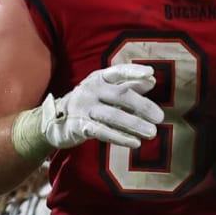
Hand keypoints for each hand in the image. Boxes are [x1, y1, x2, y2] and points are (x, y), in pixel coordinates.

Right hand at [41, 64, 164, 149]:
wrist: (56, 120)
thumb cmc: (92, 102)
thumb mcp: (108, 90)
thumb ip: (130, 85)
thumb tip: (152, 80)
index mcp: (100, 78)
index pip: (118, 72)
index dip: (134, 72)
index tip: (151, 72)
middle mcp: (91, 90)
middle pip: (120, 95)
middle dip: (142, 106)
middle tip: (160, 117)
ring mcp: (83, 108)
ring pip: (113, 116)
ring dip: (135, 124)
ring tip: (152, 132)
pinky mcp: (78, 126)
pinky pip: (103, 132)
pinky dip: (120, 137)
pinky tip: (135, 143)